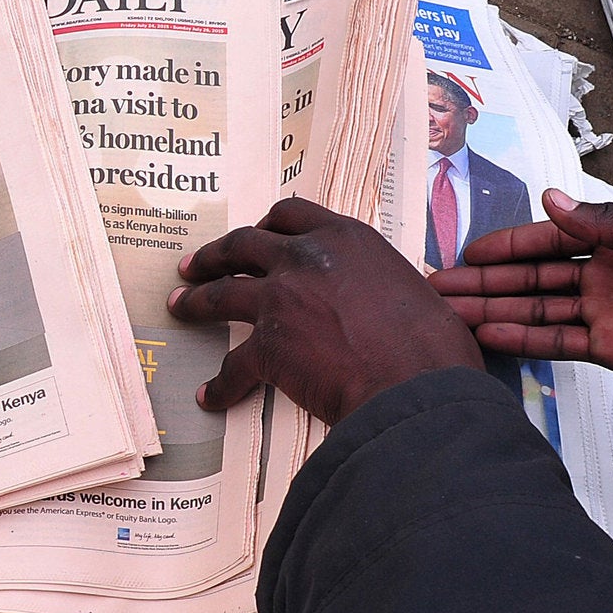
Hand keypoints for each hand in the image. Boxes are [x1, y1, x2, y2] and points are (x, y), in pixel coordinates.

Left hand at [167, 197, 481, 424]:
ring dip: (196, 300)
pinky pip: (233, 366)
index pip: (292, 214)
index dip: (266, 225)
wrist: (417, 386)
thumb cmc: (434, 347)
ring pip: (223, 293)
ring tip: (179, 306)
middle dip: (214, 254)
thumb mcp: (414, 290)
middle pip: (244, 244)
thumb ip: (380, 284)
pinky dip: (220, 384)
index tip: (253, 234)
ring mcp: (283, 299)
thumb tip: (381, 302)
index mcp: (347, 238)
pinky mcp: (269, 346)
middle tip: (193, 265)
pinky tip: (210, 397)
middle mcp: (307, 258)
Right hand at [432, 191, 612, 469]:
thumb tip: (551, 202)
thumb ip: (608, 224)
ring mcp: (608, 313)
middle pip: (532, 276)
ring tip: (447, 314)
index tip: (467, 252)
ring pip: (537, 309)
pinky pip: (559, 342)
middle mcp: (607, 274)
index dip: (508, 245)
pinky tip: (488, 336)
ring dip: (493, 310)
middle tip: (436, 287)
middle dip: (485, 281)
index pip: (551, 238)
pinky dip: (524, 339)